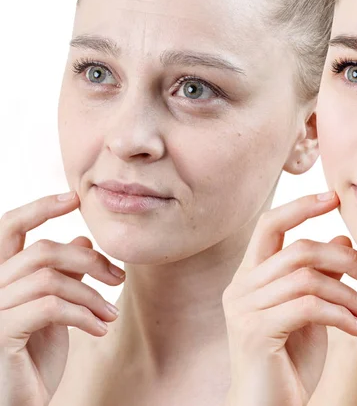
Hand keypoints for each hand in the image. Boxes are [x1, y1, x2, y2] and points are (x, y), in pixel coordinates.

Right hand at [0, 191, 125, 405]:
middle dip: (90, 260)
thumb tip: (82, 239)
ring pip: (51, 279)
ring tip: (111, 314)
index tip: (74, 198)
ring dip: (92, 295)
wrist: (25, 404)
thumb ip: (64, 275)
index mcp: (2, 278)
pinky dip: (84, 315)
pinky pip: (50, 307)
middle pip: (43, 251)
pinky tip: (100, 329)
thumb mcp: (56, 311)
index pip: (10, 227)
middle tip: (118, 277)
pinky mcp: (0, 333)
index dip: (40, 207)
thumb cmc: (36, 358)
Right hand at [223, 191, 356, 405]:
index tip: (334, 197)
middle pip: (299, 249)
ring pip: (308, 278)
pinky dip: (341, 314)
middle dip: (345, 258)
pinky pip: (309, 306)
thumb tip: (342, 238)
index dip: (301, 206)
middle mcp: (241, 287)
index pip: (270, 225)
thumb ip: (321, 275)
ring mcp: (244, 309)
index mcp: (250, 276)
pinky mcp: (255, 331)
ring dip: (349, 293)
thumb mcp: (311, 312)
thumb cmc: (289, 361)